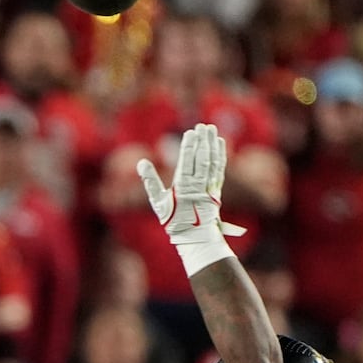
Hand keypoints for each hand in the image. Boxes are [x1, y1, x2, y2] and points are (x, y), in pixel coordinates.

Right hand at [135, 123, 243, 243]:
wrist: (195, 236)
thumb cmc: (173, 220)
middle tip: (202, 126)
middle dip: (202, 141)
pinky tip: (220, 143)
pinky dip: (220, 154)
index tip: (190, 132)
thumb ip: (150, 181)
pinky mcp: (217, 189)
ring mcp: (209, 187)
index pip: (187, 162)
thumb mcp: (157, 202)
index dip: (189, 146)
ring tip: (211, 129)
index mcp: (182, 188)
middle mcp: (198, 186)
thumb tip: (142, 162)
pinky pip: (219, 169)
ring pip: (212, 162)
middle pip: (201, 159)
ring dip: (212, 144)